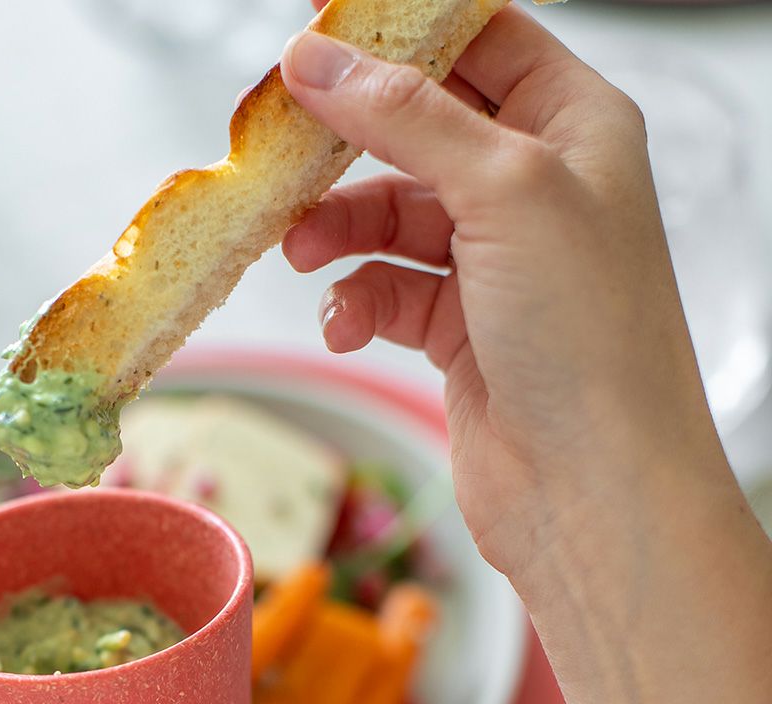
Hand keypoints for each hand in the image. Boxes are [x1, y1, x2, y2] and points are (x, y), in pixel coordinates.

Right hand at [281, 7, 729, 601]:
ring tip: (301, 252)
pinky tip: (345, 327)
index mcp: (576, 130)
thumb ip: (407, 118)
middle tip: (285, 153)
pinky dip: (354, 305)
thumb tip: (321, 60)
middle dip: (351, 147)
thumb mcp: (504, 192)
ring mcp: (495, 265)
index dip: (402, 34)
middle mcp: (537, 192)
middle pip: (419, 133)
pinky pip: (385, 293)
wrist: (588, 488)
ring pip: (390, 219)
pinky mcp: (457, 331)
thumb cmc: (587, 339)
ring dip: (339, 233)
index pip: (483, 44)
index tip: (321, 36)